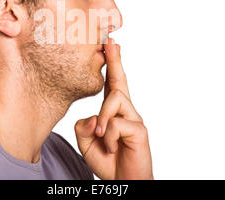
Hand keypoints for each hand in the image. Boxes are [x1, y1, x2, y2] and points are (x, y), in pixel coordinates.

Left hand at [74, 38, 153, 179]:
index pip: (111, 84)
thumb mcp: (87, 142)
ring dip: (103, 118)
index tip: (108, 46)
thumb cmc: (107, 162)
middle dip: (115, 60)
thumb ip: (85, 127)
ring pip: (114, 99)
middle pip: (119, 81)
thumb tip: (94, 117)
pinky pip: (116, 124)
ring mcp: (134, 119)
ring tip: (102, 137)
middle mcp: (126, 112)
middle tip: (110, 41)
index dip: (111, 64)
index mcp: (114, 112)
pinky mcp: (139, 130)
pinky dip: (108, 137)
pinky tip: (110, 147)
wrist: (124, 182)